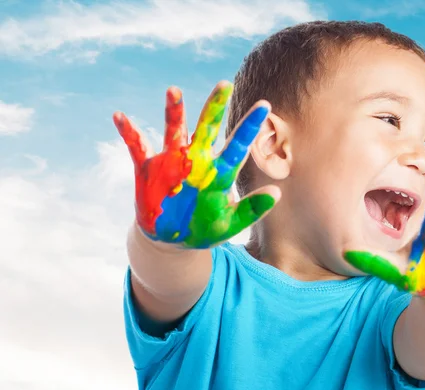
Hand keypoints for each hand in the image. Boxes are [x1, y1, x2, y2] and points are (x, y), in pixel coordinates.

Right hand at [113, 82, 278, 248]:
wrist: (171, 241)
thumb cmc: (203, 229)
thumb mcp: (229, 224)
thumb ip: (251, 210)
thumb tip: (276, 193)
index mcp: (218, 172)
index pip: (237, 146)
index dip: (249, 127)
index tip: (264, 105)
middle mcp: (197, 160)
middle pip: (207, 129)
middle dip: (214, 108)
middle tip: (225, 84)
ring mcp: (172, 162)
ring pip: (174, 131)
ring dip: (174, 112)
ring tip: (173, 91)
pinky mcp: (149, 169)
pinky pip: (138, 147)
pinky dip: (129, 132)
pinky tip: (120, 116)